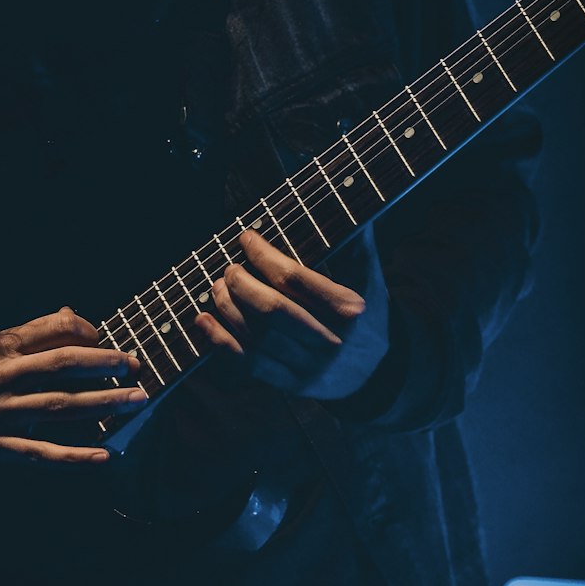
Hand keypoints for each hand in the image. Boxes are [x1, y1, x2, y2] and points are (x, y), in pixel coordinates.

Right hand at [0, 307, 146, 462]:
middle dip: (105, 365)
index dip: (87, 332)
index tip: (108, 341)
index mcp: (2, 345)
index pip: (53, 329)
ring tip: (136, 401)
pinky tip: (104, 455)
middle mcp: (1, 375)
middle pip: (62, 366)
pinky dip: (75, 455)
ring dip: (103, 404)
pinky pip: (42, 451)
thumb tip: (75, 317)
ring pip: (60, 407)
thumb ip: (35, 332)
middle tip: (137, 366)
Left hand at [194, 226, 390, 399]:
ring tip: (216, 287)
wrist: (379, 375)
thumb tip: (350, 200)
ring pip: (256, 336)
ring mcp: (309, 367)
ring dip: (228, 309)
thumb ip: (358, 246)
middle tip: (228, 268)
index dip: (264, 255)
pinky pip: (249, 364)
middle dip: (241, 283)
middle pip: (272, 309)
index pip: (295, 279)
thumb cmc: (369, 319)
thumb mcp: (372, 283)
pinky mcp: (292, 385)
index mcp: (348, 310)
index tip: (247, 239)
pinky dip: (221, 342)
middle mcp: (329, 341)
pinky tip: (204, 321)